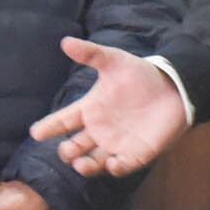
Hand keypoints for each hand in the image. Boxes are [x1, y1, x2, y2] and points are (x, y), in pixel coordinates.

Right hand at [30, 39, 191, 177]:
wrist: (173, 87)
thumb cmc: (140, 74)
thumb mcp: (115, 61)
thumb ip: (91, 54)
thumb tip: (66, 41)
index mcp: (91, 109)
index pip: (64, 120)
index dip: (49, 127)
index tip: (36, 133)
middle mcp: (99, 130)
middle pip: (75, 147)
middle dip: (68, 152)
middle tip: (67, 151)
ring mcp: (116, 144)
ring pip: (94, 161)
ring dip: (86, 166)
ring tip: (81, 164)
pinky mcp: (136, 154)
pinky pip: (121, 166)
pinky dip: (115, 168)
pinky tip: (112, 163)